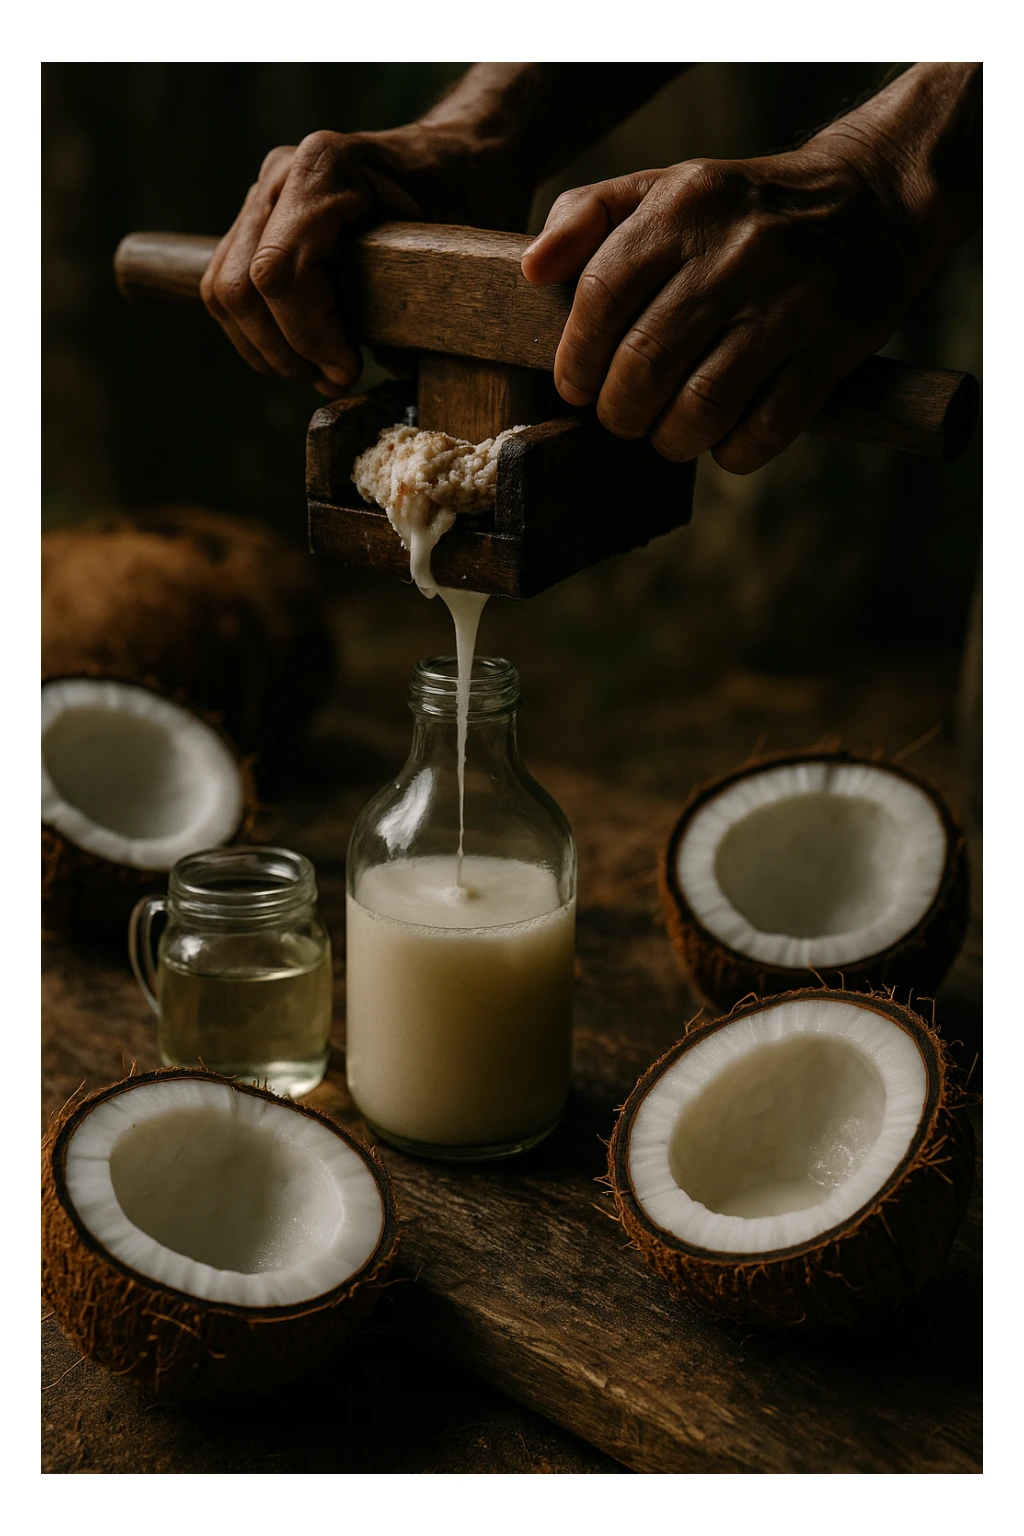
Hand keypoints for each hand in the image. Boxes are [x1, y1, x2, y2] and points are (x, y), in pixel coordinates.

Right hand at [201, 126, 530, 396]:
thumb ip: (418, 308)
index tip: (347, 371)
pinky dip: (258, 332)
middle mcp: (282, 176)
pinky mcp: (257, 221)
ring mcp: (263, 195)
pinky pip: (229, 285)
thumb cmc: (460, 196)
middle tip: (334, 380)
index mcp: (325, 169)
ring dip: (266, 348)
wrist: (452, 158)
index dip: (307, 337)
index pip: (278, 274)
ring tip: (319, 372)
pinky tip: (302, 352)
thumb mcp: (451, 249)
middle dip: (284, 351)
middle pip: (238, 287)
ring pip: (224, 291)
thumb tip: (393, 367)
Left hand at [520, 145, 932, 472]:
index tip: (577, 386)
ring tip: (667, 434)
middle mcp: (733, 254)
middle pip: (643, 365)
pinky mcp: (830, 350)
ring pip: (700, 408)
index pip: (600, 297)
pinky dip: (733, 453)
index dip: (577, 359)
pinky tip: (724, 441)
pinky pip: (764, 429)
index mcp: (681, 210)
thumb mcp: (665, 187)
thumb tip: (531, 270)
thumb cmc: (742, 210)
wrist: (868, 201)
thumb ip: (588, 214)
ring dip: (671, 441)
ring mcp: (787, 306)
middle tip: (623, 417)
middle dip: (620, 412)